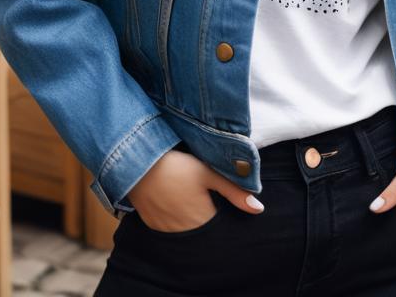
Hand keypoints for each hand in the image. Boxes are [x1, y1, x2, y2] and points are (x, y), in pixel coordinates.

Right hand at [127, 148, 263, 231]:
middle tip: (196, 190)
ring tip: (183, 192)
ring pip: (185, 228)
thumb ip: (234, 191)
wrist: (137, 163)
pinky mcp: (152, 224)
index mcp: (202, 220)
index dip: (219, 207)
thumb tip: (258, 209)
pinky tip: (170, 197)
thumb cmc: (176, 166)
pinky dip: (171, 216)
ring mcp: (166, 230)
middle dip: (203, 212)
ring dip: (187, 215)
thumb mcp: (208, 172)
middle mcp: (185, 231)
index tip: (213, 193)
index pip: (219, 222)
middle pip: (202, 226)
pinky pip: (168, 226)